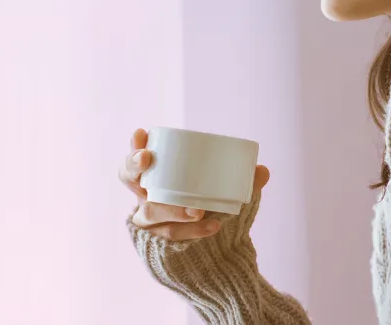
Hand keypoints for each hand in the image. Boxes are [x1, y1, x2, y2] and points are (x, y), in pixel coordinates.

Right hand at [119, 128, 269, 240]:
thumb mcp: (228, 196)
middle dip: (133, 166)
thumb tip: (262, 171)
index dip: (135, 145)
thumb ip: (243, 184)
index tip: (142, 133)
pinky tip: (211, 226)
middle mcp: (146, 197)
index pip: (137, 158)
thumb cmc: (214, 214)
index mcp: (158, 178)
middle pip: (128, 178)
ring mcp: (149, 222)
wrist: (214, 258)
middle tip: (148, 159)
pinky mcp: (156, 243)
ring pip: (150, 211)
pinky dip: (191, 231)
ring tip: (198, 209)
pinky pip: (169, 235)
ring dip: (173, 208)